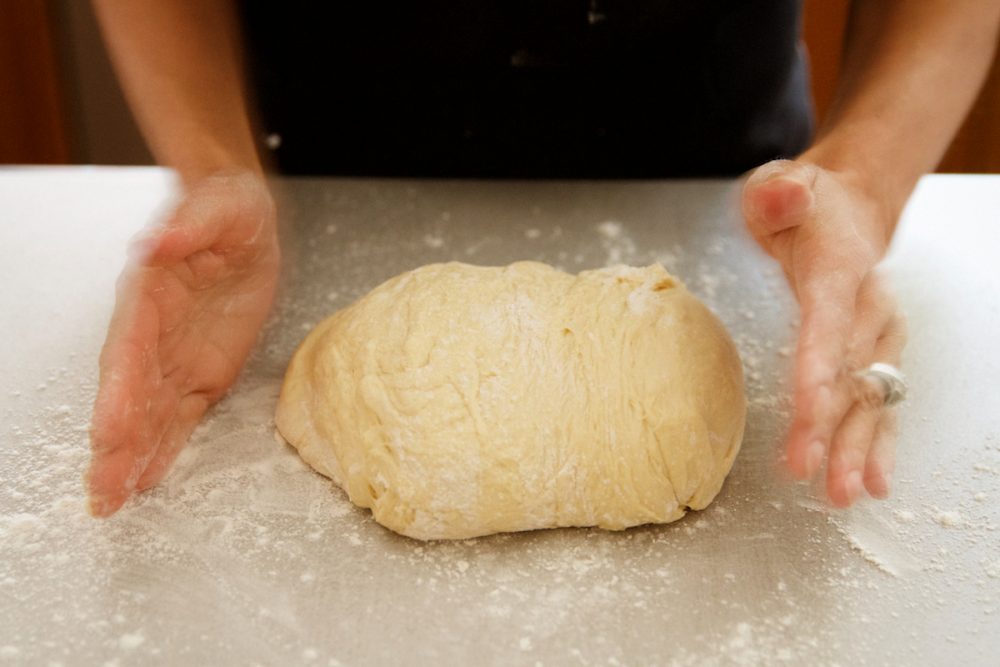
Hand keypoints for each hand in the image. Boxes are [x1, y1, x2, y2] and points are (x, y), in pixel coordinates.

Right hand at [86, 171, 279, 516]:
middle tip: (100, 489)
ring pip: (146, 415)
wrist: (245, 224)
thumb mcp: (218, 208)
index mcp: (148, 296)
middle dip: (114, 441)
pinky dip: (163, 448)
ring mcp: (174, 359)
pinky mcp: (202, 374)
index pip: (127, 349)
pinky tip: (143, 479)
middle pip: (128, 394)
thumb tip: (154, 245)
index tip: (108, 429)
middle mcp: (152, 335)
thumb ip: (186, 227)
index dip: (118, 390)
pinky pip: (179, 416)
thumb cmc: (225, 211)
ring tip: (109, 501)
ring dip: (128, 457)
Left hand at [742, 159, 906, 506]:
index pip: (829, 323)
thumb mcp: (780, 184)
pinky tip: (870, 480)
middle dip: (836, 428)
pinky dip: (873, 441)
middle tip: (817, 476)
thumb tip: (784, 198)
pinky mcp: (876, 352)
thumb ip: (778, 194)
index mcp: (839, 270)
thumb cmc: (804, 203)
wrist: (848, 208)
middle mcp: (869, 307)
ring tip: (843, 493)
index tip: (809, 411)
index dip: (820, 369)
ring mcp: (878, 333)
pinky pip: (877, 401)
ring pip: (872, 396)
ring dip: (858, 446)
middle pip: (854, 373)